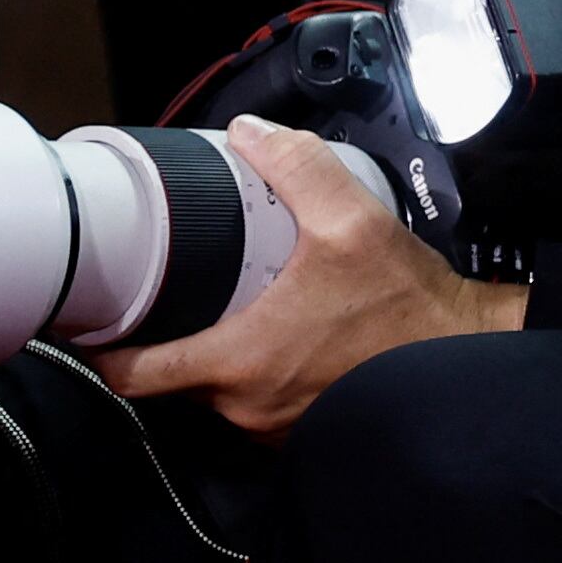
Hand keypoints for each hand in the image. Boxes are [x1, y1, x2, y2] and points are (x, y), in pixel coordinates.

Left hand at [92, 120, 523, 435]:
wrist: (467, 354)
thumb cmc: (408, 305)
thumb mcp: (354, 222)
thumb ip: (298, 170)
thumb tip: (252, 134)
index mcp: (238, 361)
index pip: (133, 375)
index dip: (103, 350)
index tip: (94, 325)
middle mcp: (245, 406)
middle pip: (172, 382)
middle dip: (168, 342)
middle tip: (171, 299)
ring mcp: (274, 424)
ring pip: (215, 395)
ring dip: (214, 359)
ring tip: (227, 313)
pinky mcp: (306, 428)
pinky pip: (256, 405)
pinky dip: (255, 376)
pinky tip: (278, 340)